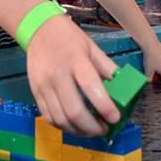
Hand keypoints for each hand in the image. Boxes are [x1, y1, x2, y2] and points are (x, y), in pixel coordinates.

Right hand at [27, 15, 119, 136]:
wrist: (40, 29)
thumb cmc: (69, 38)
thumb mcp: (92, 48)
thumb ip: (107, 68)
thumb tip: (124, 87)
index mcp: (76, 60)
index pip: (90, 86)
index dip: (104, 106)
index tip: (115, 118)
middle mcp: (57, 74)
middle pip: (74, 110)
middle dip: (92, 127)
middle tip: (105, 128)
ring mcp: (43, 85)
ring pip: (61, 119)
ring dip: (79, 131)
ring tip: (92, 130)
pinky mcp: (35, 93)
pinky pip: (49, 117)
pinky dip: (64, 127)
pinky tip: (75, 125)